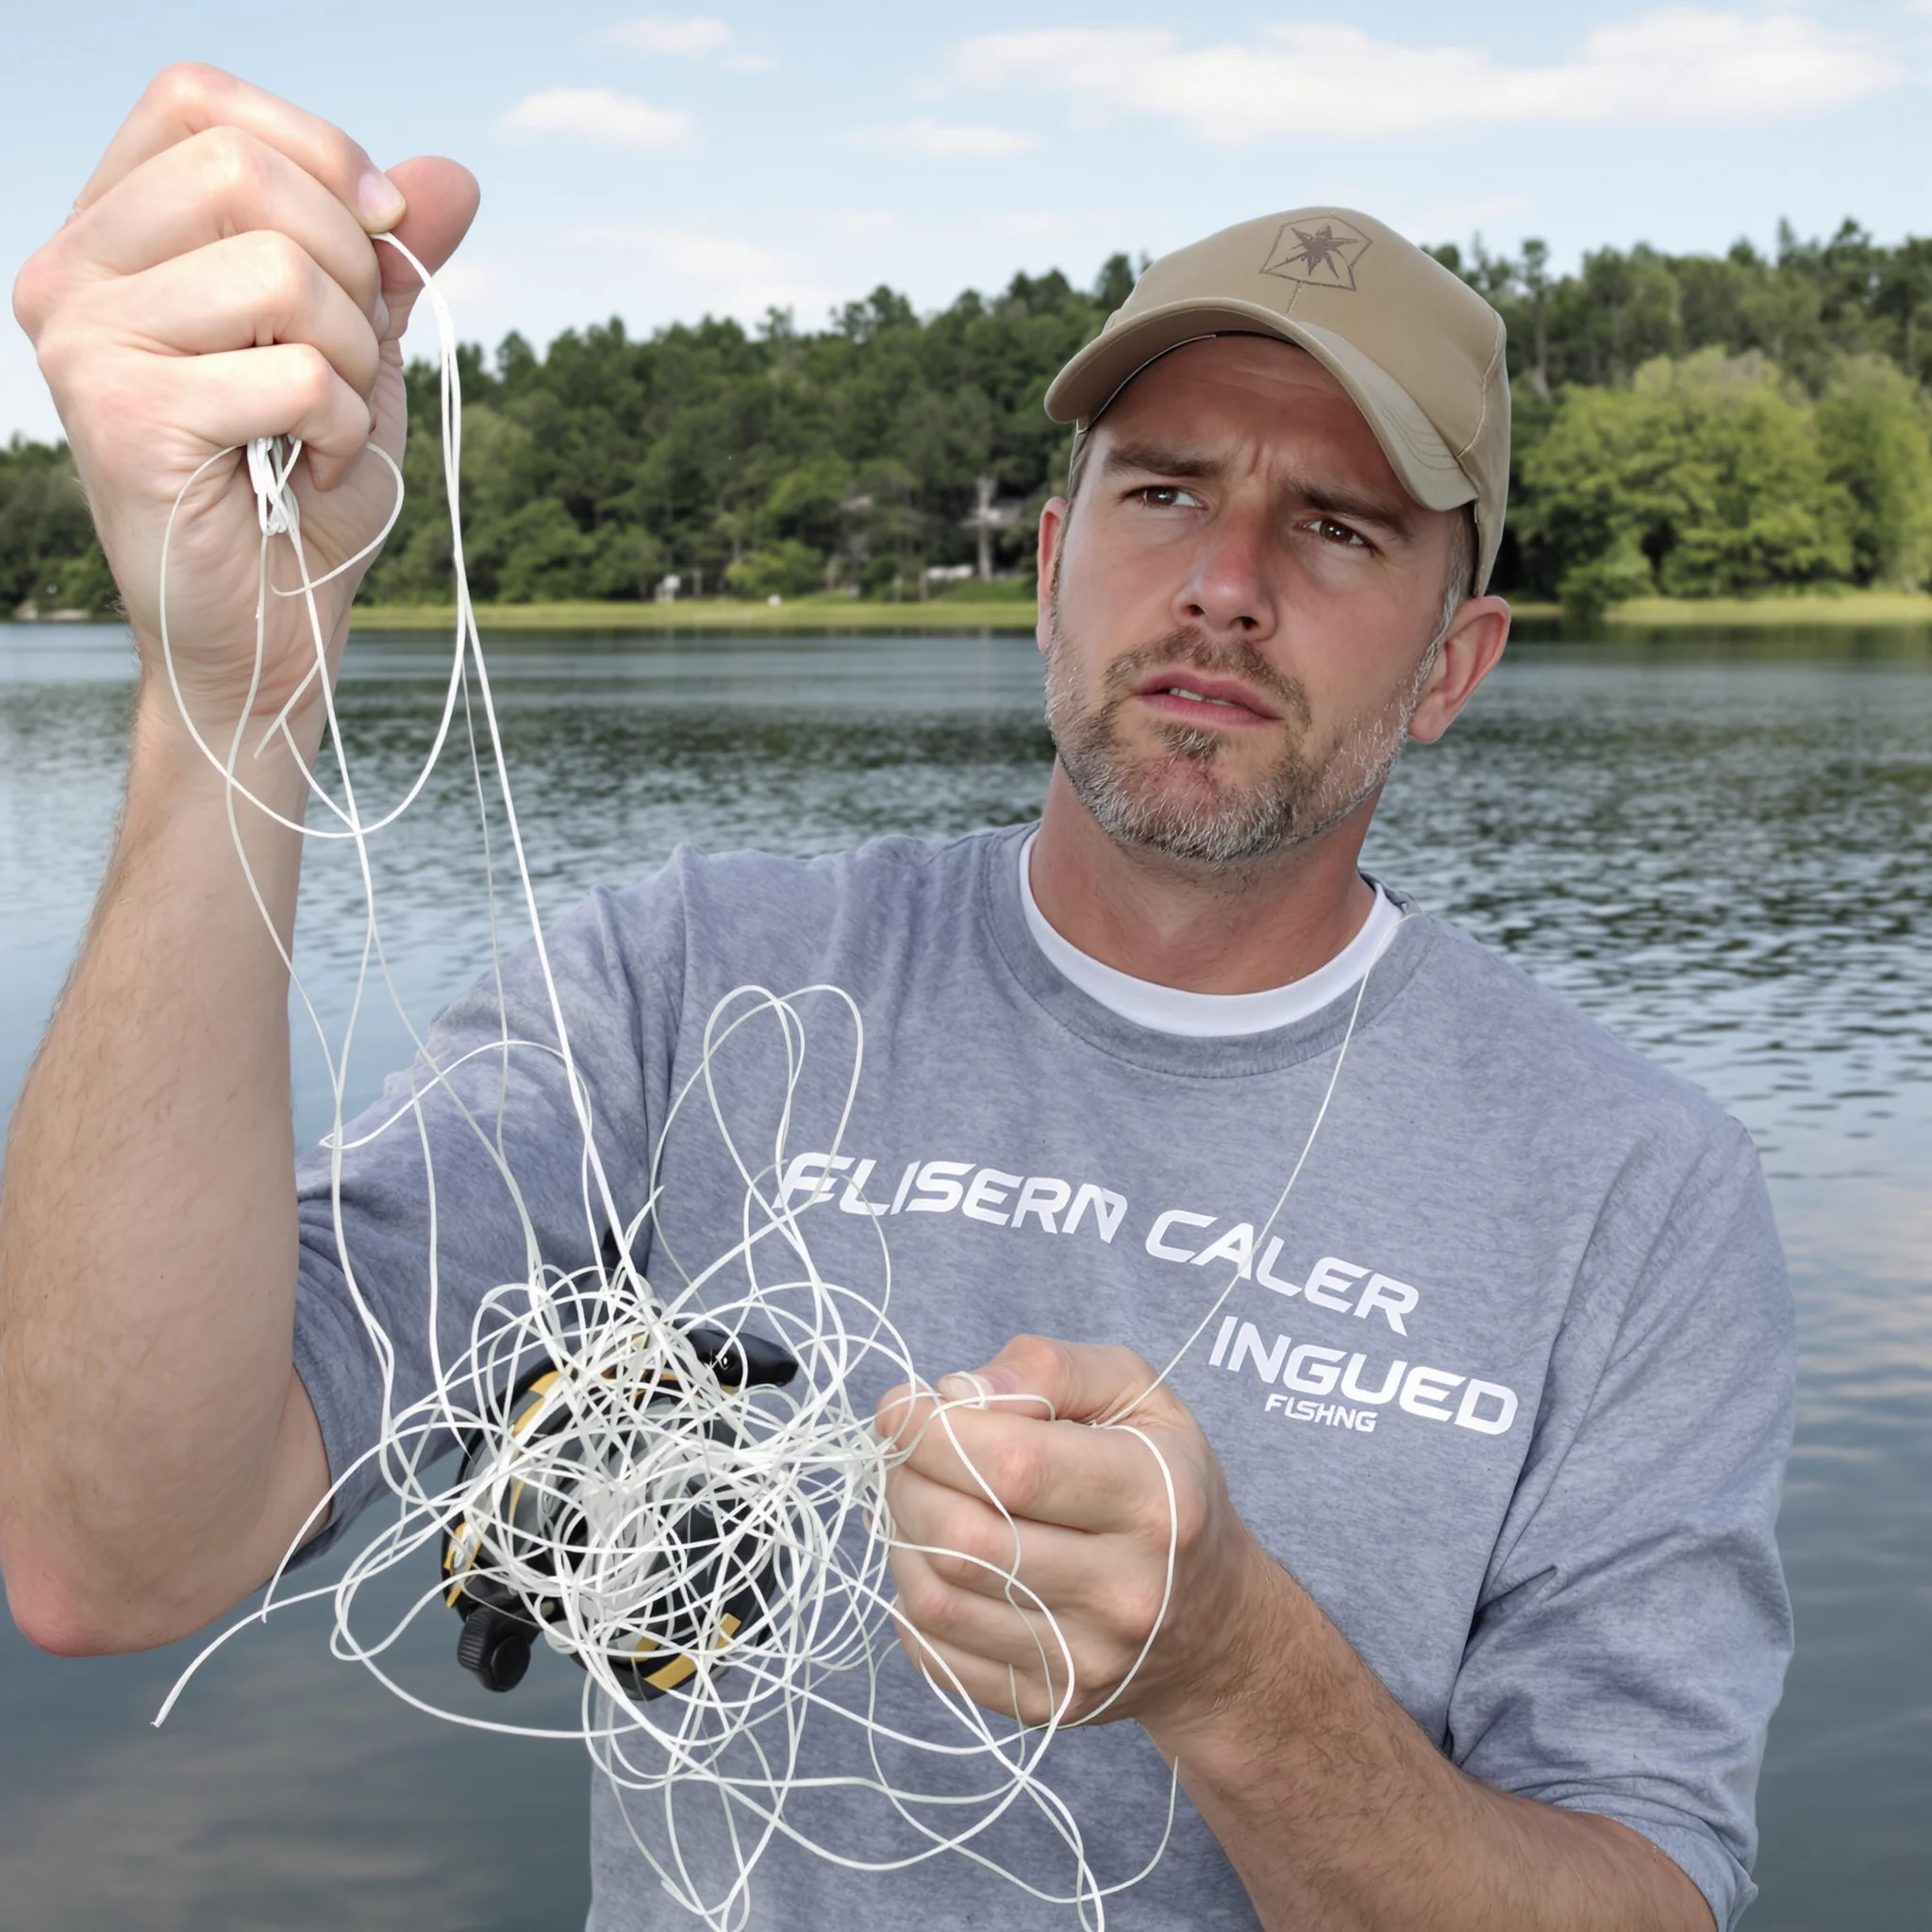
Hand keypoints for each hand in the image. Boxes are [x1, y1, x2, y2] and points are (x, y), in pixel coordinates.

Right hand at [10, 64, 477, 730]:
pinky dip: (342, 430)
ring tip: (325, 428)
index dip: (315, 146)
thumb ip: (388, 259)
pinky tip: (311, 474)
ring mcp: (86, 344)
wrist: (268, 635)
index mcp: (111, 236)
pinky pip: (295, 374)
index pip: (194, 99)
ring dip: (351, 362)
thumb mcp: (357, 353)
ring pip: (281, 272)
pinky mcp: (127, 418)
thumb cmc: (301, 495)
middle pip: (243, 169)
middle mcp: (73, 274)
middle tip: (350, 363)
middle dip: (351, 267)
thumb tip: (451, 175)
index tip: (386, 231)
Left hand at [876, 1333, 1273, 1733]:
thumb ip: (1052, 1370)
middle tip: (902, 1451)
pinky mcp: (1047, 1704)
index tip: (901, 1405)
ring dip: (899, 1535)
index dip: (933, 1431)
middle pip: (964, 1535)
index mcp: (1153, 1499)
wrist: (1214, 1626)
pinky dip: (909, 1598)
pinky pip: (936, 1653)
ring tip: (914, 1499)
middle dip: (905, 1479)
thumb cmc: (1166, 1486)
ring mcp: (1084, 1659)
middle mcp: (1125, 1590)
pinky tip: (931, 1558)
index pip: (1015, 1466)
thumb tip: (956, 1392)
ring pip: (937, 1597)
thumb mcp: (1139, 1397)